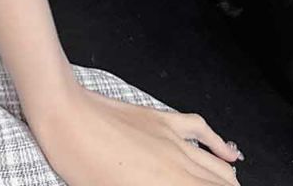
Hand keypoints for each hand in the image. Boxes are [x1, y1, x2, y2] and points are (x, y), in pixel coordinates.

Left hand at [25, 81, 243, 184]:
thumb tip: (154, 184)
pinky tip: (229, 154)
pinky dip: (218, 143)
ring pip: (216, 166)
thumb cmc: (78, 161)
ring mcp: (172, 139)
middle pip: (219, 185)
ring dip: (226, 181)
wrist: (63, 114)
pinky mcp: (160, 119)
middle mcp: (178, 165)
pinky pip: (199, 129)